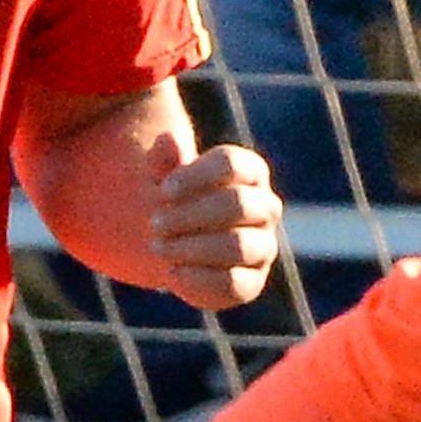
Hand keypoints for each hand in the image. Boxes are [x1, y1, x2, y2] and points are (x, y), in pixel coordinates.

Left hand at [148, 138, 278, 311]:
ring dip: (190, 247)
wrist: (174, 243)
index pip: (231, 164)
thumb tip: (167, 138)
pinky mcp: (252, 282)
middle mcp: (266, 207)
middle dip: (188, 215)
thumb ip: (163, 160)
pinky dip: (198, 278)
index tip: (163, 190)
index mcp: (250, 171)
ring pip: (238, 245)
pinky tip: (171, 272)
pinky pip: (233, 283)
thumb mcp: (162, 177)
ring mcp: (264, 245)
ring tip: (158, 247)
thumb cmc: (173, 202)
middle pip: (236, 204)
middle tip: (154, 223)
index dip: (194, 176)